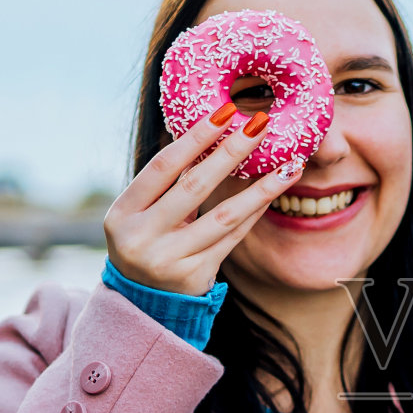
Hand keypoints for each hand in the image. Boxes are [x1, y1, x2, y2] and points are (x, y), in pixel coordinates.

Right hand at [103, 105, 294, 295]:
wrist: (141, 300)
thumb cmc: (145, 241)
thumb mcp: (139, 213)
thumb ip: (165, 183)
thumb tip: (209, 134)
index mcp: (123, 213)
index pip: (163, 167)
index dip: (195, 137)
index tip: (226, 112)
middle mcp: (142, 237)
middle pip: (195, 187)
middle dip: (231, 152)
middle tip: (261, 124)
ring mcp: (170, 259)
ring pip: (224, 216)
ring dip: (261, 188)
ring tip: (289, 165)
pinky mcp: (197, 275)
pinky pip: (234, 237)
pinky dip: (255, 212)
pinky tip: (274, 191)